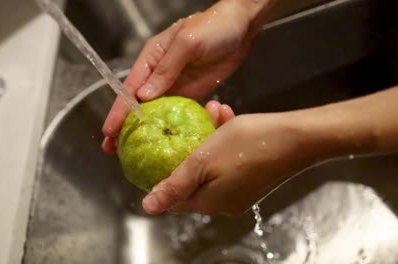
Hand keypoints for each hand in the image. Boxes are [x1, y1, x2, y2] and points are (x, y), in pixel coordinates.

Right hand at [102, 0, 260, 152]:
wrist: (241, 26)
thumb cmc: (212, 27)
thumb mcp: (187, 44)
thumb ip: (167, 69)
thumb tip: (144, 96)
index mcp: (152, 58)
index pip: (130, 87)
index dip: (119, 110)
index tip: (109, 131)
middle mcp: (158, 74)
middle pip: (137, 104)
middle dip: (124, 126)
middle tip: (112, 150)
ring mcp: (174, 85)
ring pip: (154, 112)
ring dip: (143, 131)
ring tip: (131, 153)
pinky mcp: (190, 94)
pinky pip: (175, 114)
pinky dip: (166, 128)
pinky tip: (161, 143)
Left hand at [142, 113, 314, 216]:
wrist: (299, 138)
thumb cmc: (248, 145)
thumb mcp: (202, 161)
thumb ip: (174, 185)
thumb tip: (149, 208)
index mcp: (208, 203)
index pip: (173, 198)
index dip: (163, 176)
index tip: (160, 149)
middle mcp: (223, 203)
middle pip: (192, 178)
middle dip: (188, 147)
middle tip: (191, 121)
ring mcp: (240, 191)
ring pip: (211, 164)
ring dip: (208, 137)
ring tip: (214, 111)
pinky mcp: (253, 178)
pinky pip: (229, 161)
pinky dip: (225, 140)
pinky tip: (227, 117)